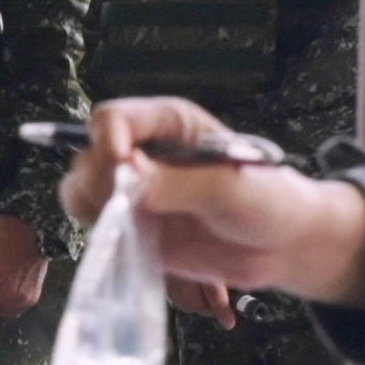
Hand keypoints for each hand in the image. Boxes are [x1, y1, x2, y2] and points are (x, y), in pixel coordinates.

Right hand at [65, 100, 364, 308]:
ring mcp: (136, 190)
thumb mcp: (226, 187)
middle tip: (130, 207)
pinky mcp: (134, 225)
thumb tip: (126, 178)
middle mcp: (146, 152)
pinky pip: (94, 224)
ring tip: (133, 225)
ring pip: (81, 189)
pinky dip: (101, 234)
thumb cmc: (269, 202)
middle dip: (99, 182)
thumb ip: (173, 183)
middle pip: (89, 154)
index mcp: (171, 125)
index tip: (124, 171)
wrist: (284, 246)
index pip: (113, 119)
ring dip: (94, 209)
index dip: (107, 142)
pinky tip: (132, 241)